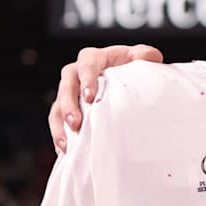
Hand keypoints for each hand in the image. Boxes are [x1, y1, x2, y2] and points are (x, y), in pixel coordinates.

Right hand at [48, 44, 162, 153]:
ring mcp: (68, 91)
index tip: (89, 97)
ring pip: (57, 107)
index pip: (86, 66)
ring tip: (66, 144)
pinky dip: (60, 135)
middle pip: (66, 87)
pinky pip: (57, 121)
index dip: (86, 80)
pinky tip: (65, 150)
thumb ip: (144, 55)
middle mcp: (75, 73)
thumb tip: (148, 56)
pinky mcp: (65, 107)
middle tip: (76, 123)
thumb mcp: (138, 56)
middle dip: (69, 106)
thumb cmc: (128, 63)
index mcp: (92, 58)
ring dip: (60, 125)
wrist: (123, 73)